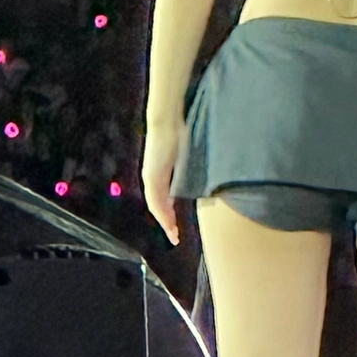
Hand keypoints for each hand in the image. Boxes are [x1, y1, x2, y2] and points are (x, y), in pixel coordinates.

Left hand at [141, 117, 183, 244]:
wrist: (167, 120)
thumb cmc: (182, 132)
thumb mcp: (188, 153)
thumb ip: (191, 165)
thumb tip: (205, 172)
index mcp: (161, 173)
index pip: (165, 199)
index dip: (170, 213)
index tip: (176, 225)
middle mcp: (153, 177)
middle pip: (159, 206)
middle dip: (168, 222)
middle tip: (176, 236)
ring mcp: (151, 177)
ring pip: (157, 206)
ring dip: (165, 221)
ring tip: (174, 234)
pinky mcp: (152, 175)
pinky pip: (155, 199)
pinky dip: (162, 212)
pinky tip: (167, 222)